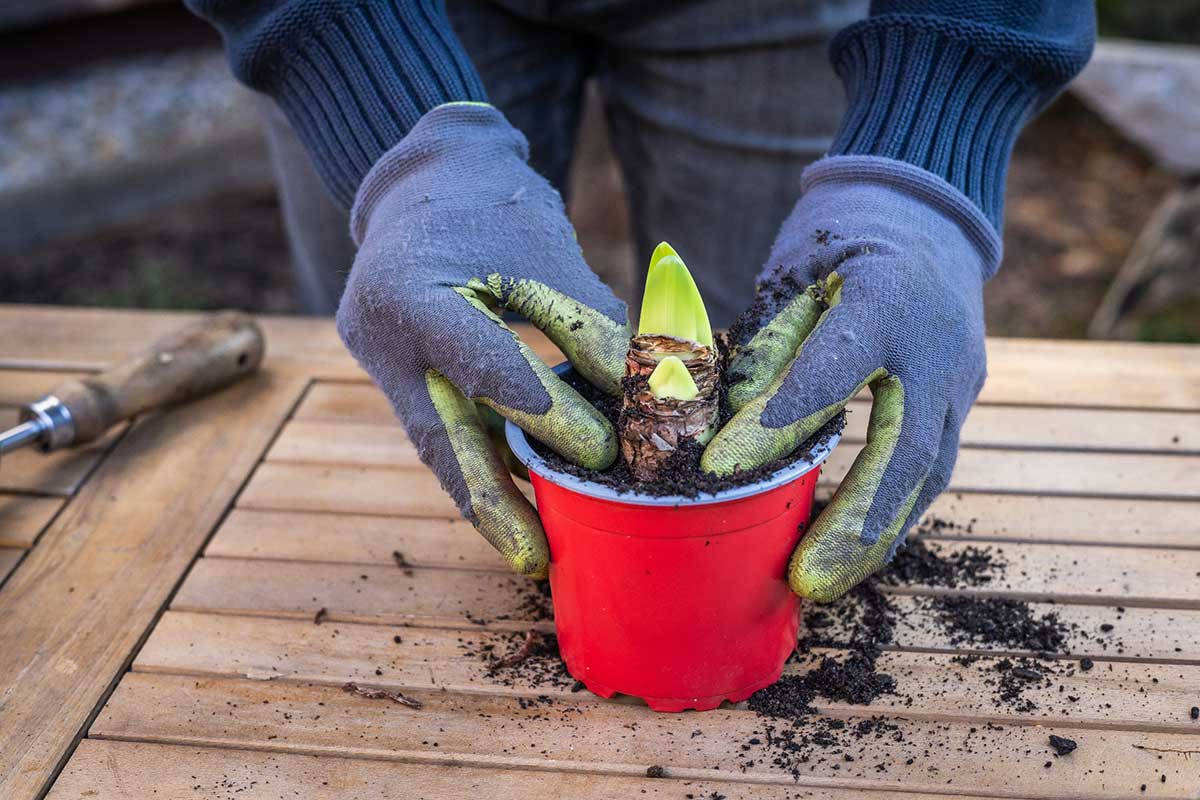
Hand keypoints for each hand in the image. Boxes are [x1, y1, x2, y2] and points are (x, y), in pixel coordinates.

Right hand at [337, 103, 630, 578]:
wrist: (422, 176)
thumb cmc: (492, 203)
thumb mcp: (543, 250)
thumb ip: (586, 323)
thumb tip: (641, 398)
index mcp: (408, 290)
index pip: (482, 364)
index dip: (544, 412)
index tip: (600, 453)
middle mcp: (377, 335)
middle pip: (438, 435)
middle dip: (488, 502)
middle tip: (535, 559)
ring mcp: (379, 360)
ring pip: (437, 443)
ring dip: (485, 496)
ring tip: (530, 548)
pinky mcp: (395, 374)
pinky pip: (443, 427)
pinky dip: (482, 460)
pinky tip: (518, 499)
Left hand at [702, 157, 999, 601]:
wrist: (929, 210)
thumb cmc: (846, 236)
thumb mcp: (798, 270)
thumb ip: (771, 344)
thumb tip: (731, 424)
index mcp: (886, 298)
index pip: (828, 373)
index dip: (774, 426)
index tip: (717, 469)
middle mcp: (937, 348)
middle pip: (905, 453)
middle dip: (854, 524)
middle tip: (806, 580)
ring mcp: (960, 378)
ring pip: (927, 473)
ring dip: (878, 535)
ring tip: (826, 581)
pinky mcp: (960, 397)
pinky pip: (931, 465)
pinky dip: (892, 510)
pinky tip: (854, 547)